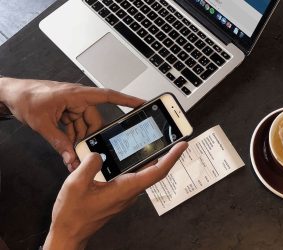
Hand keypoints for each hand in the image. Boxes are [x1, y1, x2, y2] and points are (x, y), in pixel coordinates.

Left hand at [0, 77, 143, 170]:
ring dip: (80, 140)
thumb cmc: (25, 97)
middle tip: (87, 151)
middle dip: (91, 137)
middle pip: (95, 120)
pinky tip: (67, 148)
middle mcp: (78, 99)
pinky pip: (76, 127)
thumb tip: (71, 158)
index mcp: (77, 95)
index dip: (127, 100)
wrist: (10, 94)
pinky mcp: (66, 112)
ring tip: (72, 153)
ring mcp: (72, 106)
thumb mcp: (43, 123)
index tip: (142, 104)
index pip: (108, 96)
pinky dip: (72, 138)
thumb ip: (58, 142)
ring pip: (85, 126)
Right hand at [43, 142, 187, 249]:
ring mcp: (125, 194)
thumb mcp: (76, 184)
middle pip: (154, 171)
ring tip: (154, 141)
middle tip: (172, 138)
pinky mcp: (119, 194)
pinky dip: (136, 164)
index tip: (182, 145)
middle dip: (166, 154)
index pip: (157, 172)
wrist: (69, 232)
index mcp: (125, 188)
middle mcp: (129, 192)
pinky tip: (129, 155)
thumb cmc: (73, 214)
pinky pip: (132, 176)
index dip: (171, 157)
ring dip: (151, 158)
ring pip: (144, 173)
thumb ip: (89, 165)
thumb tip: (98, 154)